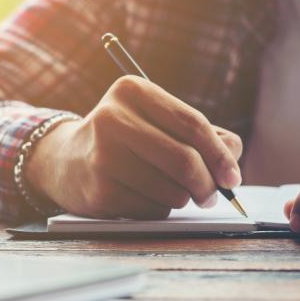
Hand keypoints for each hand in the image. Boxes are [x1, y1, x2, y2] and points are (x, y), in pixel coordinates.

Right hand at [25, 76, 242, 218]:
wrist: (67, 161)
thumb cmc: (126, 141)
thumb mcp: (159, 123)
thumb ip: (202, 134)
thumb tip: (233, 157)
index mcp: (133, 91)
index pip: (192, 123)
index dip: (219, 154)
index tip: (233, 176)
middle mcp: (113, 118)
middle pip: (184, 159)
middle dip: (207, 184)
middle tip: (211, 195)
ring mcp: (103, 156)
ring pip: (172, 190)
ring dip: (182, 198)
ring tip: (168, 189)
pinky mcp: (99, 190)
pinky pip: (153, 209)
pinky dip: (159, 209)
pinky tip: (142, 197)